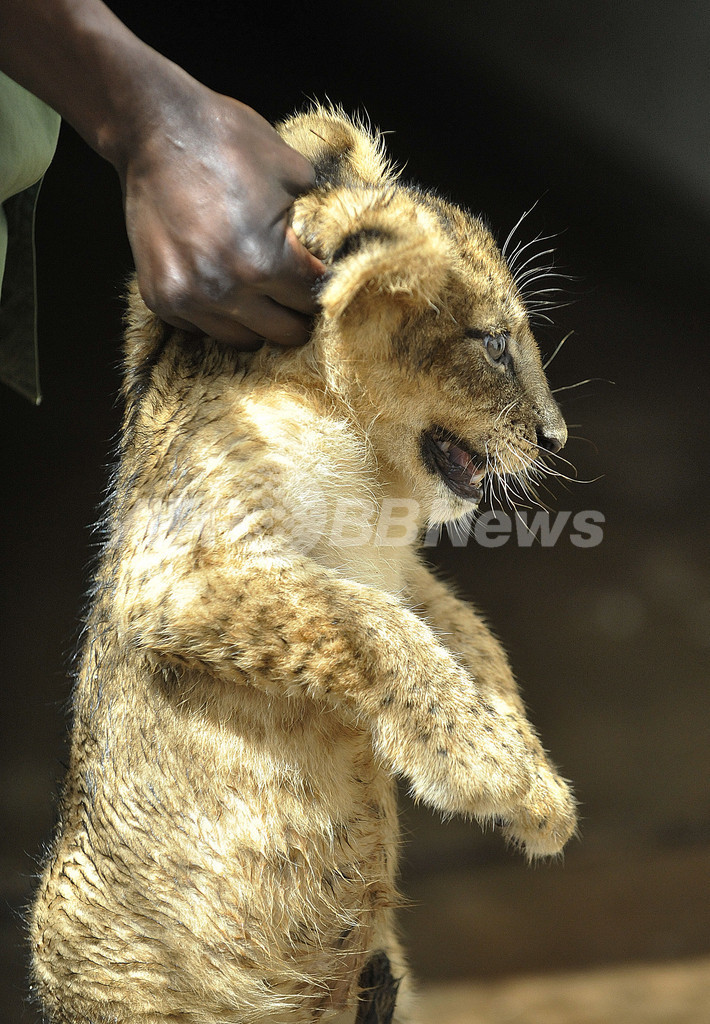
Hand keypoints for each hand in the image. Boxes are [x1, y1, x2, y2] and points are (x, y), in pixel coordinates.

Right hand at [120, 82, 325, 347]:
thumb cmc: (225, 140)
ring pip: (243, 340)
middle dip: (297, 312)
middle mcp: (226, 289)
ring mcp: (188, 299)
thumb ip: (320, 219)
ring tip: (260, 293)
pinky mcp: (160, 298)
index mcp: (265, 261)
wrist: (153, 128)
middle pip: (285, 333)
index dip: (324, 286)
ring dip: (258, 320)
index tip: (321, 278)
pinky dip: (217, 314)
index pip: (313, 300)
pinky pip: (202, 328)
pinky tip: (221, 285)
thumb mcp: (294, 171)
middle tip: (296, 292)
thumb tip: (339, 246)